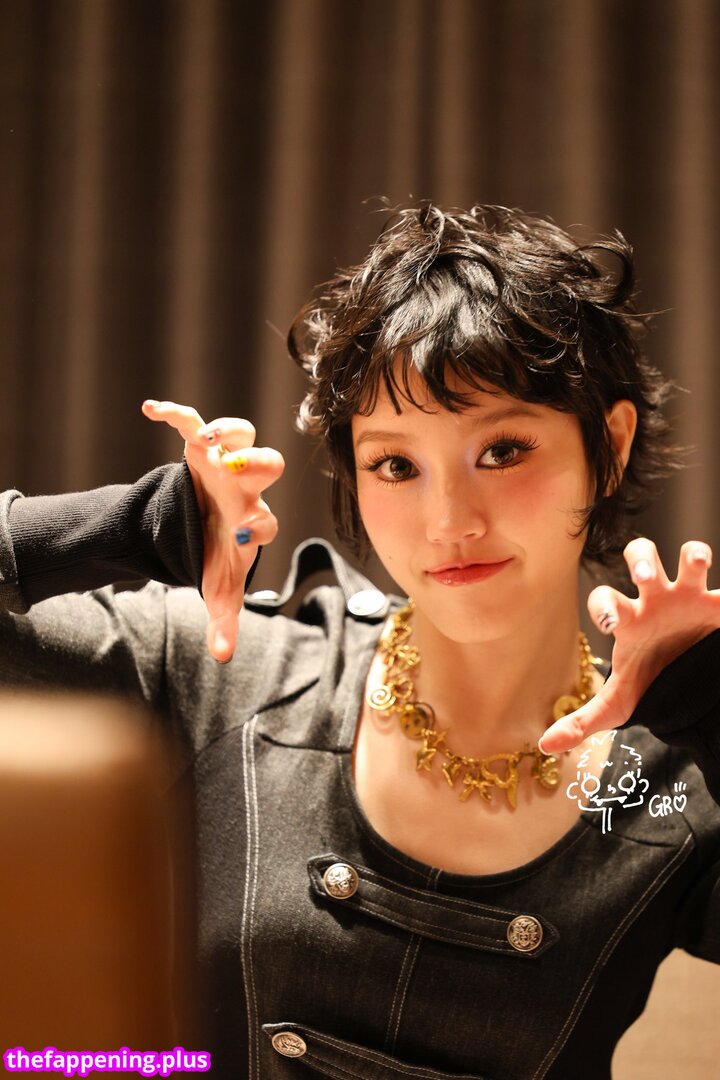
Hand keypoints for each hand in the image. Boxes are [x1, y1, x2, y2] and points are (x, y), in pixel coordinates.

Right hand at [142, 400, 283, 661]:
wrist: (202, 526)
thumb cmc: (218, 554)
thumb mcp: (218, 586)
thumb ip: (223, 618)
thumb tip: (221, 657)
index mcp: (254, 520)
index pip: (266, 520)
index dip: (256, 525)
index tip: (238, 534)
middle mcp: (249, 486)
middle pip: (270, 465)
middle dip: (257, 465)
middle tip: (235, 471)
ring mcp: (227, 461)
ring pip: (241, 434)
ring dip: (226, 431)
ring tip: (204, 437)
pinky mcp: (201, 445)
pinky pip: (193, 421)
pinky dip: (175, 413)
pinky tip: (152, 409)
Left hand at [539, 538, 719, 752]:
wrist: (686, 685)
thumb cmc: (647, 683)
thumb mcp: (618, 706)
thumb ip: (583, 721)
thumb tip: (545, 745)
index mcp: (627, 619)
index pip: (606, 600)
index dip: (604, 606)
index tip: (608, 625)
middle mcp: (654, 599)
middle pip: (641, 556)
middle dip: (642, 559)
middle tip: (643, 575)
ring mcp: (688, 597)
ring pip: (688, 557)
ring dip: (692, 555)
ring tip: (697, 563)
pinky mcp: (719, 605)